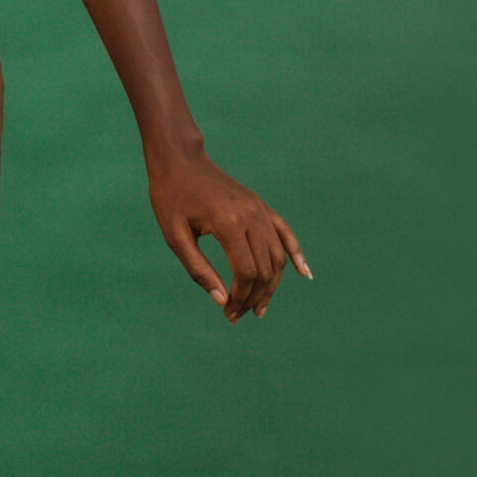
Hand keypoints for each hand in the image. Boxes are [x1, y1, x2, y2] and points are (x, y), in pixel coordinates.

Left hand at [146, 147, 310, 322]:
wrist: (180, 161)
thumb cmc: (171, 198)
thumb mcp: (175, 236)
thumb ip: (198, 269)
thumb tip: (221, 300)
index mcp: (228, 223)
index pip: (246, 272)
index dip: (240, 297)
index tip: (227, 311)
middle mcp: (251, 215)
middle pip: (265, 268)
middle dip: (253, 298)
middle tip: (236, 316)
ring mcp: (260, 209)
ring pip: (277, 257)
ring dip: (270, 286)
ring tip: (257, 308)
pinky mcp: (261, 206)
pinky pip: (285, 233)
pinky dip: (296, 254)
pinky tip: (305, 274)